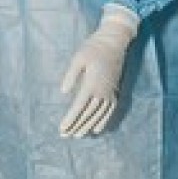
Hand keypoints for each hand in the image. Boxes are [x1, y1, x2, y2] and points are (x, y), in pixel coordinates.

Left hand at [59, 6, 138, 136]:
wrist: (114, 42)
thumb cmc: (93, 48)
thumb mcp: (78, 58)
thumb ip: (71, 76)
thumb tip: (64, 92)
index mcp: (91, 84)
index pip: (79, 107)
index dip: (70, 119)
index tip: (62, 128)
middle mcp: (102, 91)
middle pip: (88, 114)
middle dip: (76, 126)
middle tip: (65, 135)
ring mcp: (110, 93)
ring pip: (98, 115)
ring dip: (87, 126)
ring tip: (77, 135)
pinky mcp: (115, 92)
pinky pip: (109, 111)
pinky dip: (103, 122)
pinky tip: (96, 129)